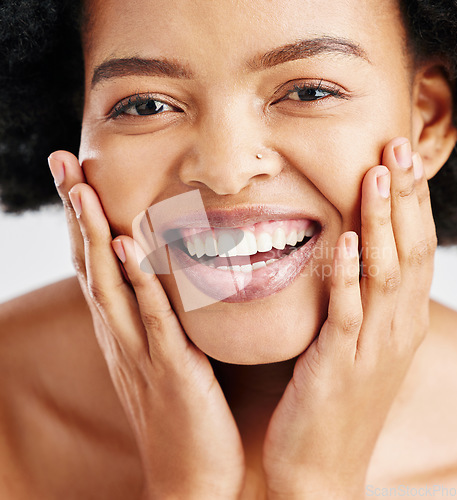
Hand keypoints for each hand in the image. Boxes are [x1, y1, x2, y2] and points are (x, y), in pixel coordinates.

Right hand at [48, 151, 244, 499]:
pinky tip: (123, 247)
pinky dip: (136, 282)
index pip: (96, 267)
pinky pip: (152, 320)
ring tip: (80, 190)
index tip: (74, 179)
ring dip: (92, 236)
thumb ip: (161, 320)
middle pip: (91, 266)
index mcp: (124, 333)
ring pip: (110, 286)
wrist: (191, 476)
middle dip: (75, 214)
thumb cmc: (184, 412)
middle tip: (62, 164)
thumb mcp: (166, 357)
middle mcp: (123, 337)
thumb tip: (167, 282)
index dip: (82, 223)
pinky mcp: (170, 370)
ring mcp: (141, 353)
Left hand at [262, 138, 435, 498]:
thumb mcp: (358, 342)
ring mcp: (373, 346)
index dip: (412, 201)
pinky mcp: (340, 364)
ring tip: (377, 173)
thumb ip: (360, 300)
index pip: (415, 248)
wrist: (320, 465)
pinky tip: (348, 239)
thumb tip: (351, 253)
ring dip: (383, 221)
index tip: (402, 155)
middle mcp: (398, 328)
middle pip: (410, 249)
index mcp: (403, 320)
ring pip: (385, 273)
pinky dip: (350, 274)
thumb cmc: (336, 397)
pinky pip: (348, 312)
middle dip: (406, 196)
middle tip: (399, 144)